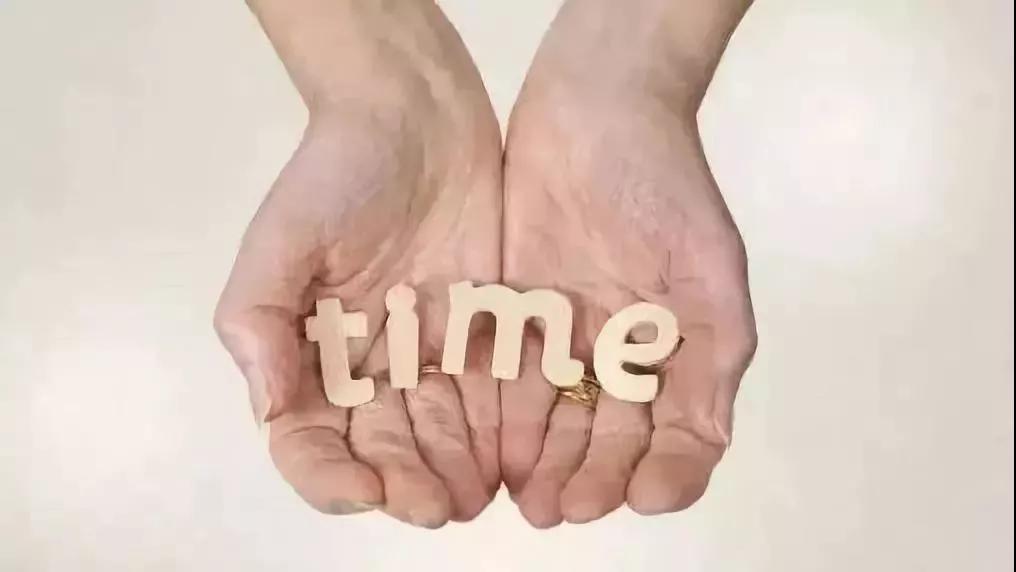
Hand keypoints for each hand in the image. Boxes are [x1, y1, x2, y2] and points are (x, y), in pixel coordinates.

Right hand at [214, 1, 501, 526]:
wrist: (416, 114)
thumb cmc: (336, 171)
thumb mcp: (280, 240)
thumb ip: (260, 324)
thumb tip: (268, 409)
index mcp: (309, 353)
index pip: (309, 438)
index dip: (328, 476)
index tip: (363, 492)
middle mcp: (367, 364)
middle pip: (381, 445)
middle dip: (405, 483)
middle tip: (436, 508)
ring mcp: (426, 350)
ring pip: (439, 431)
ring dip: (453, 470)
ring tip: (474, 499)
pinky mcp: (481, 330)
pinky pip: (488, 392)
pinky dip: (496, 429)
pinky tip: (511, 458)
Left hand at [499, 0, 756, 525]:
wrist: (596, 109)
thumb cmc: (665, 185)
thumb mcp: (709, 274)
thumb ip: (711, 360)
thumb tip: (705, 443)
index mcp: (680, 351)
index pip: (676, 435)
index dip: (663, 472)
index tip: (641, 495)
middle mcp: (624, 354)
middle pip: (610, 436)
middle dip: (591, 476)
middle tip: (564, 509)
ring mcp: (569, 337)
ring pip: (558, 416)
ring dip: (544, 460)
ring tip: (529, 498)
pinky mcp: (515, 313)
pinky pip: (510, 374)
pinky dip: (506, 415)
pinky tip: (495, 447)